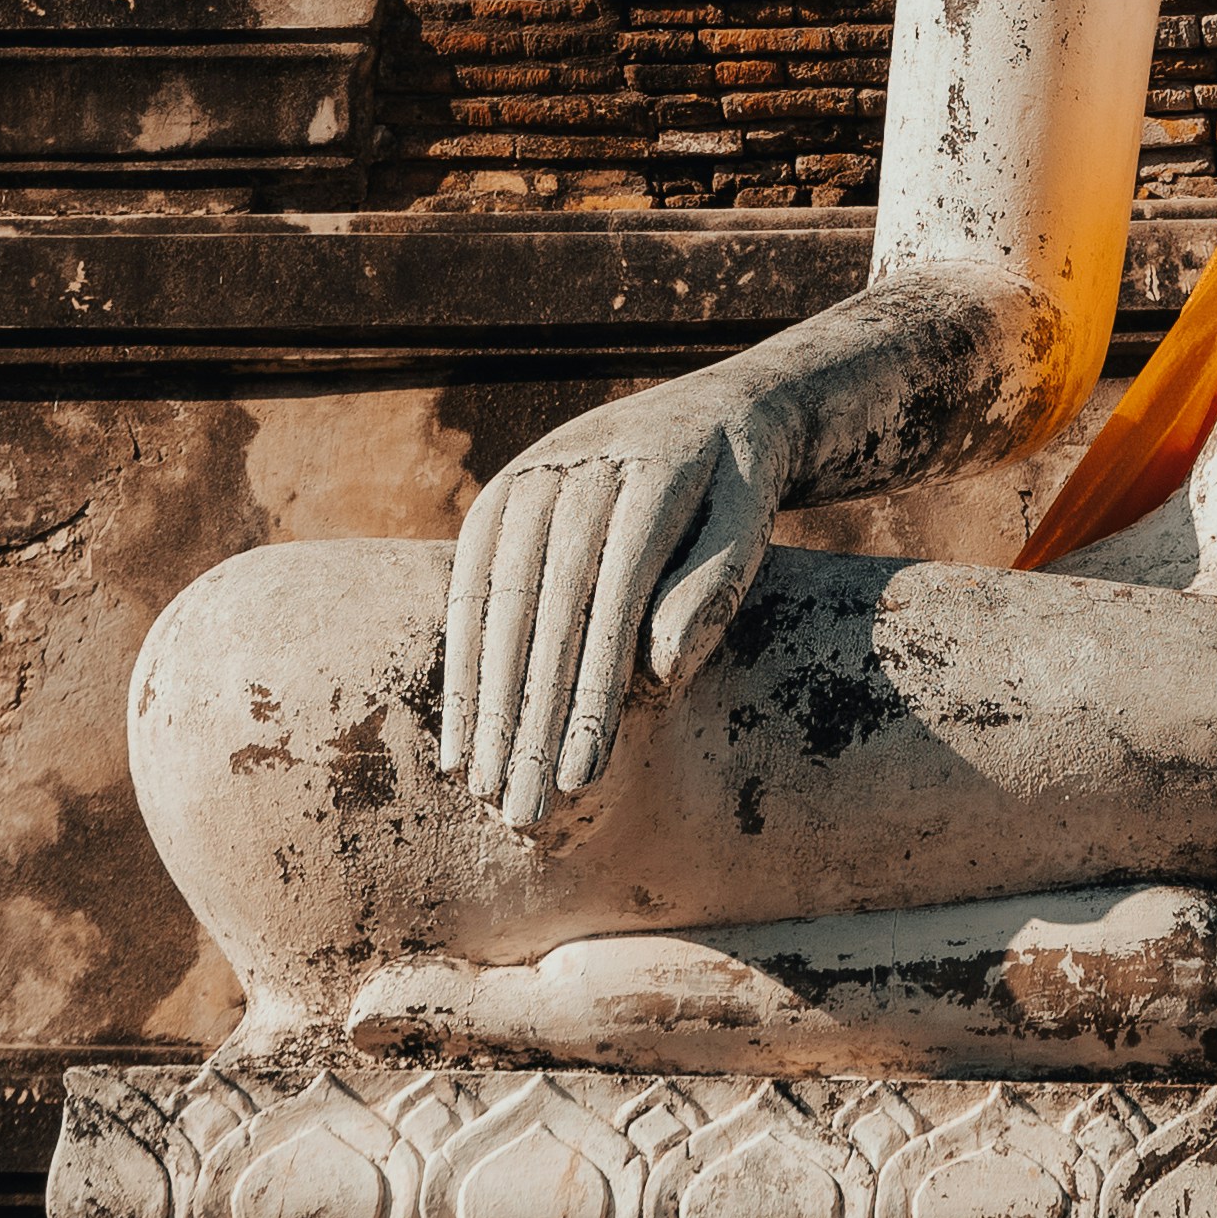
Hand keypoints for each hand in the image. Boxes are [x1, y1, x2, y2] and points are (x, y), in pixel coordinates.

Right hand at [440, 373, 779, 828]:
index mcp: (654, 470)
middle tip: (524, 812)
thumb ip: (715, 588)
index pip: (615, 596)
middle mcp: (578, 468)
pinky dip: (464, 673)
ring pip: (496, 607)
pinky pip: (466, 594)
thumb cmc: (741, 489)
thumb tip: (656, 670)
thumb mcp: (754, 524)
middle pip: (544, 611)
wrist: (718, 405)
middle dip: (531, 718)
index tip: (586, 776)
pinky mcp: (497, 501)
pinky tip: (462, 745)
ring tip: (489, 794)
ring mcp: (528, 479)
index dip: (594, 690)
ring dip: (487, 706)